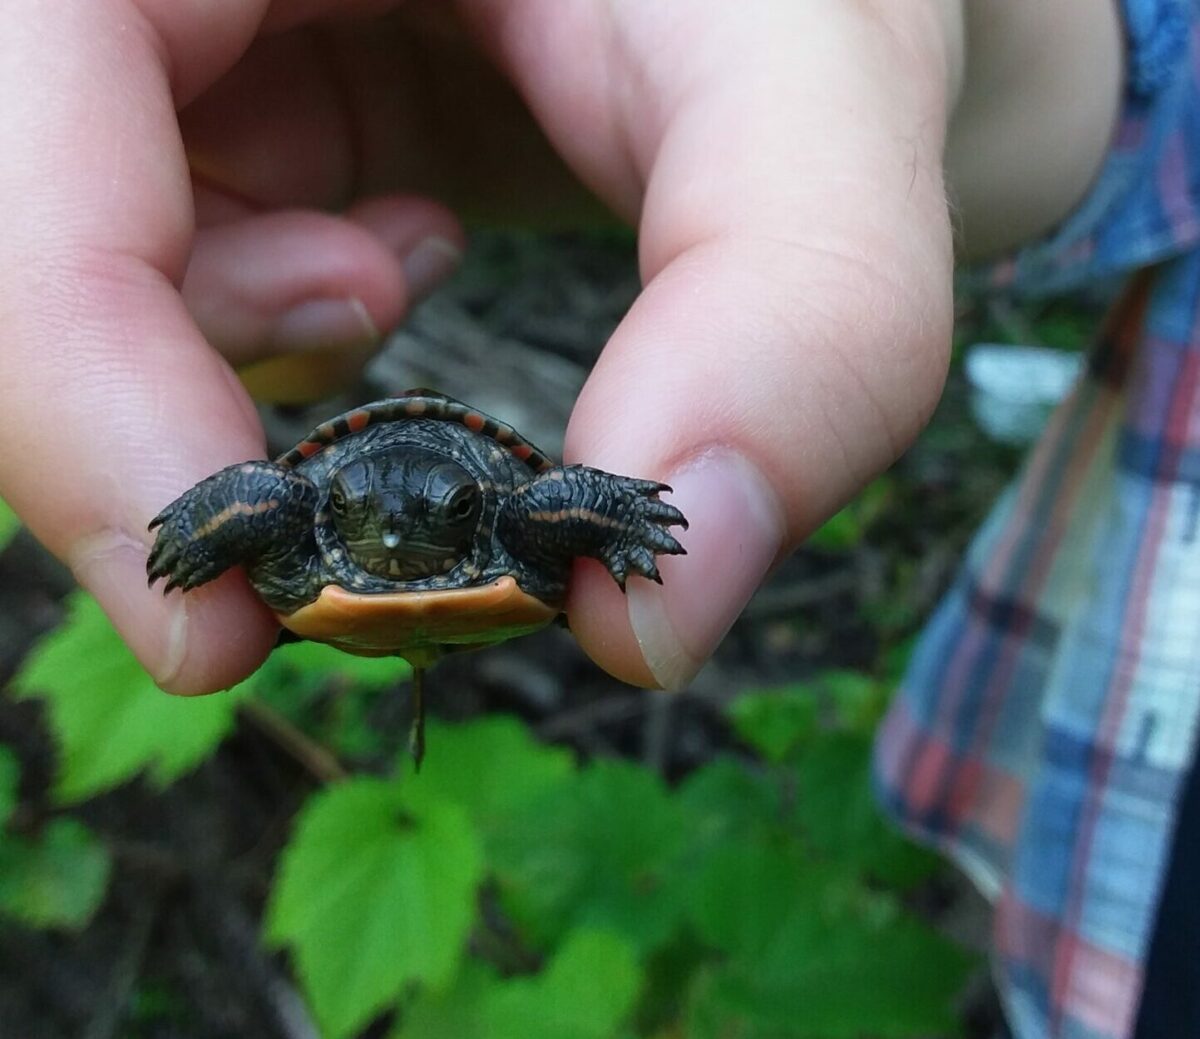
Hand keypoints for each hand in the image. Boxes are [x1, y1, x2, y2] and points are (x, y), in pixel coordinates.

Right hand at [0, 0, 960, 691]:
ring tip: (397, 276)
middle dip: (148, 401)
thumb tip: (647, 622)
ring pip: (89, 252)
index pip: (23, 99)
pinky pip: (178, 242)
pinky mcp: (250, 81)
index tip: (231, 611)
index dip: (67, 377)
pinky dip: (272, 311)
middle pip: (30, 211)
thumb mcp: (811, 72)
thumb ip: (794, 313)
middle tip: (322, 503)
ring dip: (229, 344)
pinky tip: (398, 249)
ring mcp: (204, 16)